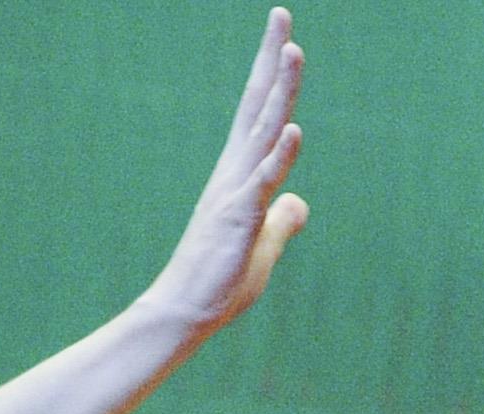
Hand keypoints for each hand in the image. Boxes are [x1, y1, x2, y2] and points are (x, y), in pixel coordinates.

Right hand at [143, 9, 308, 332]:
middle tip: (281, 15)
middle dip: (272, 60)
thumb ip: (282, 221)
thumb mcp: (262, 248)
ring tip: (294, 50)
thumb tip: (300, 203)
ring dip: (280, 92)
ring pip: (264, 133)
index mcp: (240, 176)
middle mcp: (235, 173)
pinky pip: (264, 183)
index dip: (273, 74)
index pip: (260, 115)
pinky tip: (295, 130)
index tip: (284, 34)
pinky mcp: (240, 220)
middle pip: (259, 106)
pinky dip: (280, 155)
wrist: (184, 314)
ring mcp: (236, 193)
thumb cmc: (218, 284)